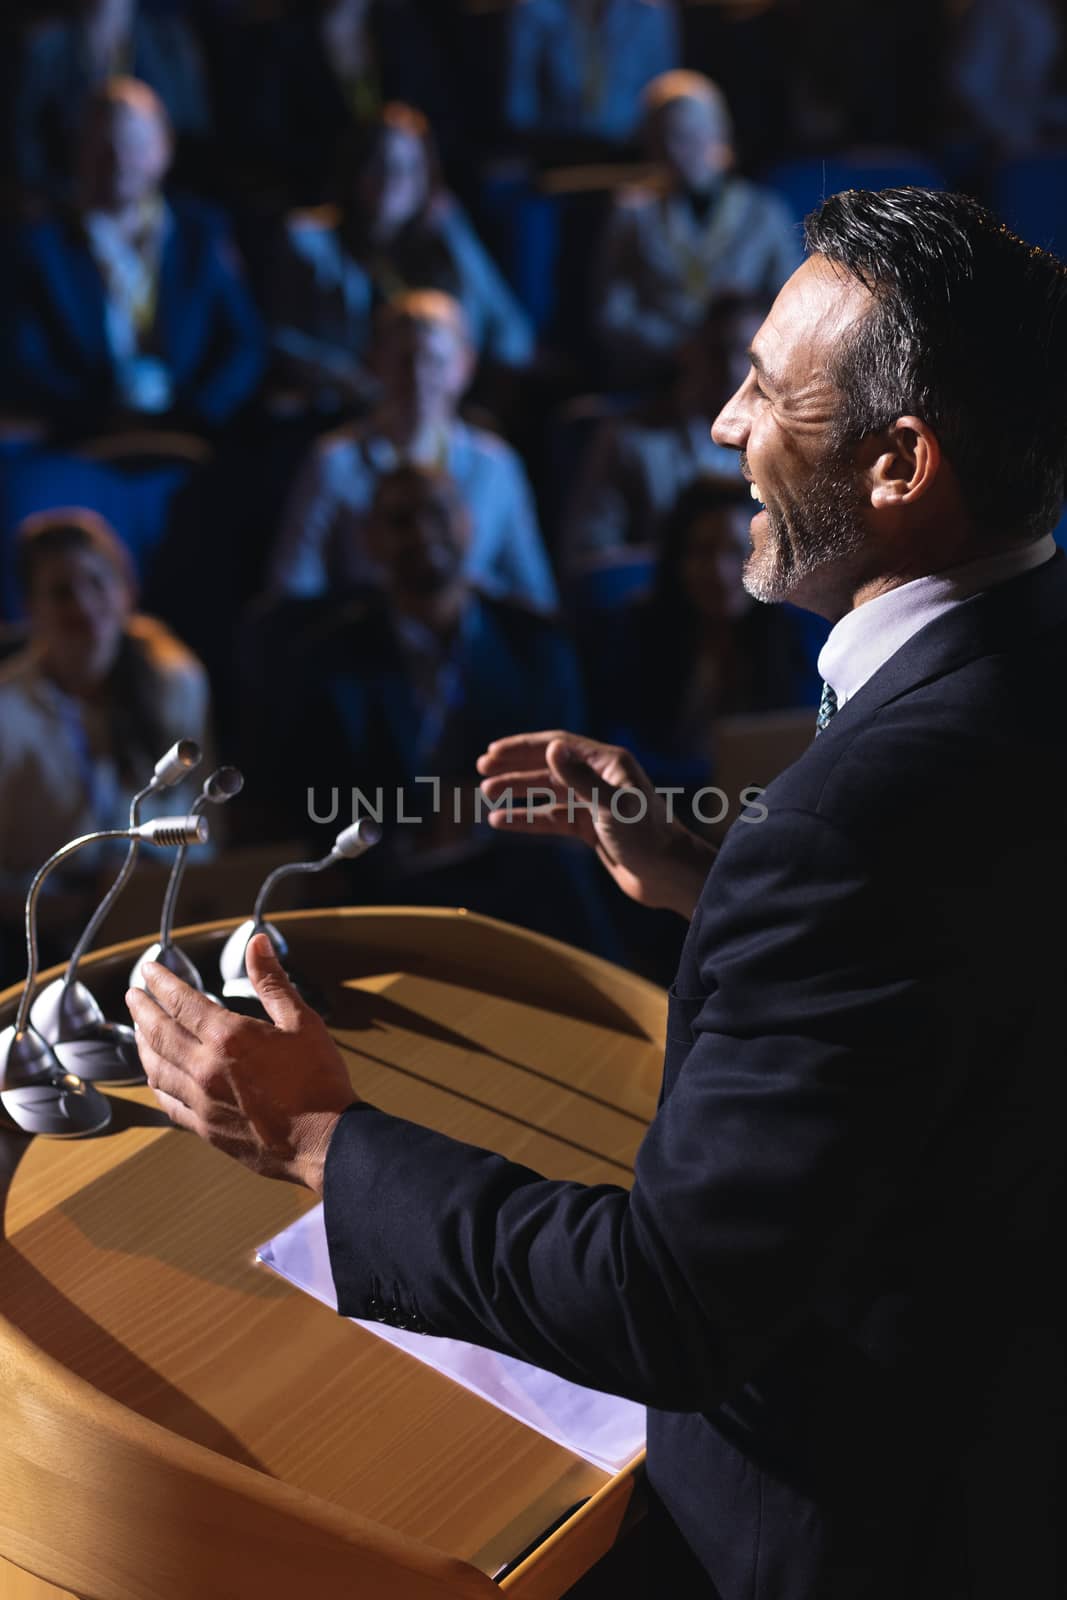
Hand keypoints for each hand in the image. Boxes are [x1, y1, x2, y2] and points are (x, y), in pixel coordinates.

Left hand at [126, 934, 357, 1192]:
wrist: (326, 1142)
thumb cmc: (319, 1080)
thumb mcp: (302, 1022)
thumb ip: (272, 981)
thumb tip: (256, 942)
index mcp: (229, 1037)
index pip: (181, 1001)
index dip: (162, 982)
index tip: (149, 969)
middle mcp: (206, 1068)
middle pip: (159, 1033)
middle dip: (143, 1010)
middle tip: (133, 995)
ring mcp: (201, 1101)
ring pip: (156, 1068)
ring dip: (143, 1044)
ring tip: (139, 1029)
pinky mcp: (204, 1127)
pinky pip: (167, 1101)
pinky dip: (156, 1083)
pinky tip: (155, 1076)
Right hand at [475, 730, 714, 918]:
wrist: (667, 875)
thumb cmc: (647, 837)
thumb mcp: (612, 806)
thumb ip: (579, 779)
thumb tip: (551, 748)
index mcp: (607, 763)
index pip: (558, 745)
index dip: (524, 747)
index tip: (493, 752)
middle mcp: (599, 778)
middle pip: (548, 766)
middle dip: (515, 766)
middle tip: (482, 769)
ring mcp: (593, 804)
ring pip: (546, 793)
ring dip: (517, 791)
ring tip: (486, 793)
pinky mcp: (590, 829)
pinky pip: (551, 819)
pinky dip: (527, 819)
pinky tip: (502, 821)